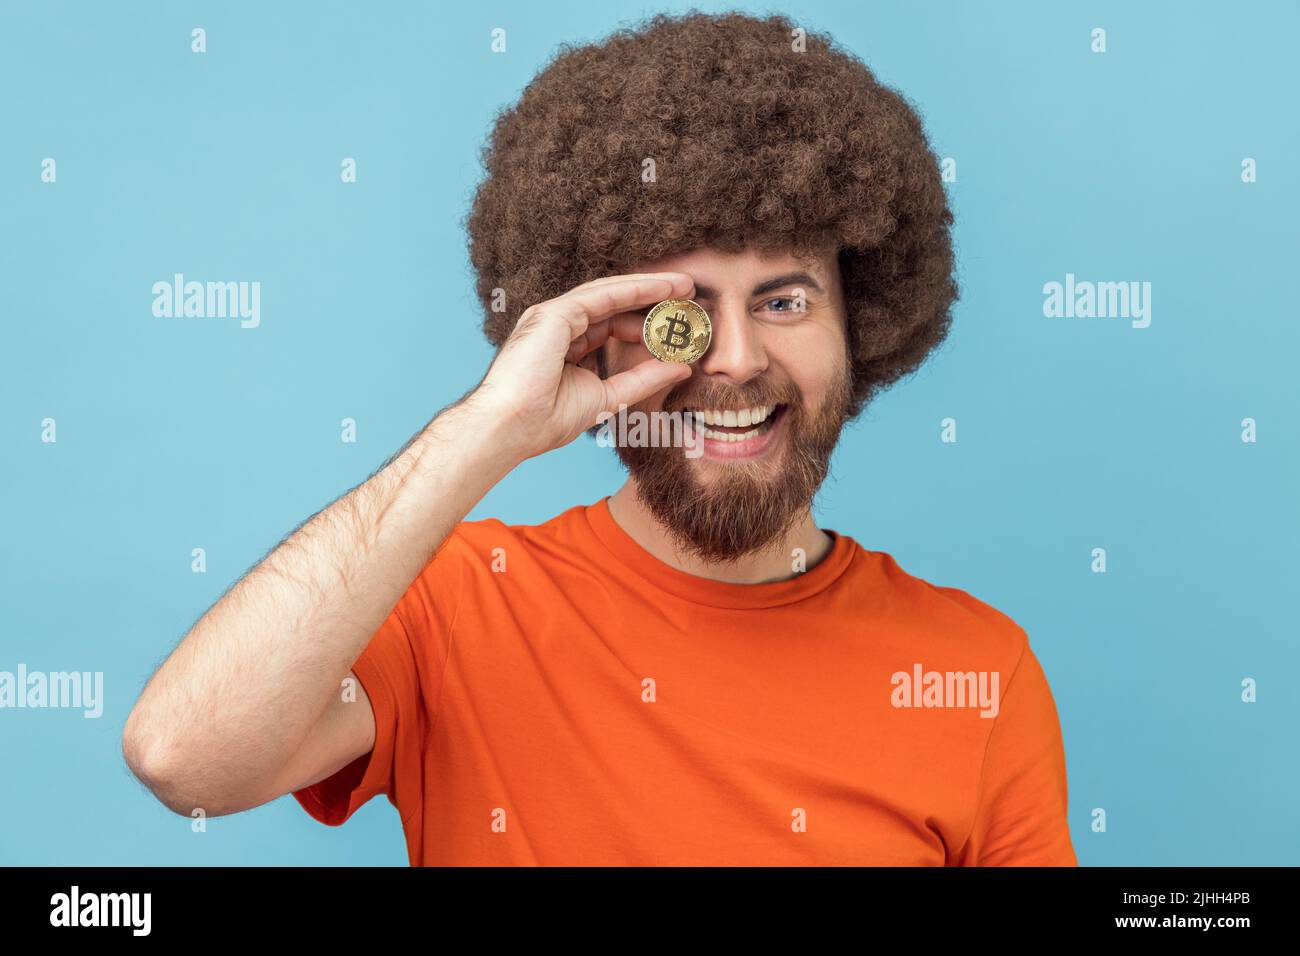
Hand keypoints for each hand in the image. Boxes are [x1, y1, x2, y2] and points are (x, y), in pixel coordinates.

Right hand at [467, 272, 695, 459]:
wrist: (511, 428)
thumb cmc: (545, 420)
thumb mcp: (608, 397)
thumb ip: (643, 380)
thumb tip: (681, 367)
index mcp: (565, 345)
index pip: (612, 325)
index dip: (646, 324)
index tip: (678, 328)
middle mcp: (558, 325)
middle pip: (614, 304)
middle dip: (652, 298)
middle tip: (689, 294)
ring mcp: (553, 316)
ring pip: (610, 293)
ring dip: (649, 288)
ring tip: (683, 286)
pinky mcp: (553, 314)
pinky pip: (602, 296)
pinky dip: (634, 290)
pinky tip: (661, 289)